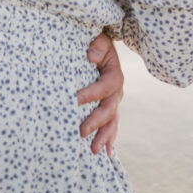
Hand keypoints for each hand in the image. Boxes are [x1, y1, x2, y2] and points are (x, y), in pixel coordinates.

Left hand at [77, 33, 122, 154]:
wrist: (103, 47)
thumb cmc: (97, 43)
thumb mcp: (99, 40)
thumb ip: (97, 46)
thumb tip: (91, 57)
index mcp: (114, 75)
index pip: (104, 87)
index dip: (91, 94)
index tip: (75, 100)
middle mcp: (117, 91)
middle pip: (108, 109)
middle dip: (95, 122)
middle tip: (81, 132)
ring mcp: (114, 101)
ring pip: (111, 122)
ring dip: (103, 136)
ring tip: (94, 150)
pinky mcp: (109, 107)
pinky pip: (111, 125)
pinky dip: (109, 138)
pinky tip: (106, 152)